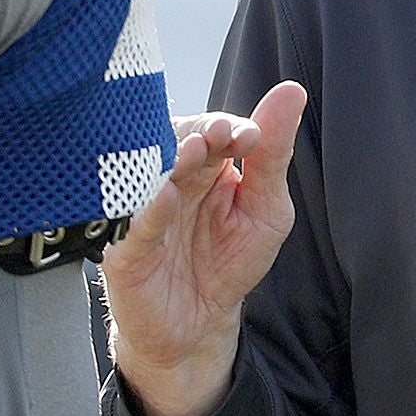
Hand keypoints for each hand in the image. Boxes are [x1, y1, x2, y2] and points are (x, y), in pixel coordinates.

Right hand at [102, 81, 306, 415]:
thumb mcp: (266, 209)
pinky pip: (133, 223)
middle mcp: (168, 178)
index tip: (251, 136)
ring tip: (195, 150)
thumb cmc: (229, 262)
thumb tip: (292, 91)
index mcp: (204, 164)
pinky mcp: (124, 247)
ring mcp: (141, 209)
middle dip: (200, 135)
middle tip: (220, 134)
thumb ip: (273, 156)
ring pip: (149, 173)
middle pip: (176, 143)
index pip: (211, 130)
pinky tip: (165, 194)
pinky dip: (148, 207)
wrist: (197, 324)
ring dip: (172, 159)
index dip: (229, 127)